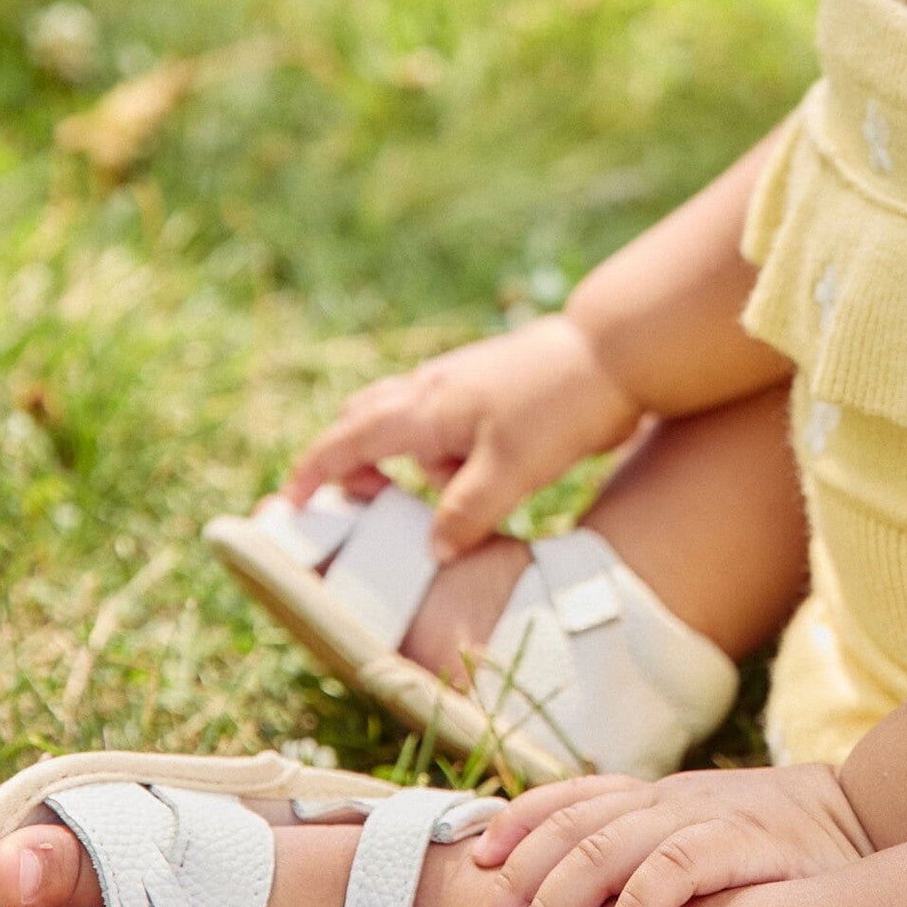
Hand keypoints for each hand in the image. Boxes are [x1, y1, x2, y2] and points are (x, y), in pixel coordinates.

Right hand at [281, 315, 640, 557]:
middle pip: (367, 420)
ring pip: (409, 421)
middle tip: (351, 508)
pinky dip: (442, 451)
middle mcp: (435, 387)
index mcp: (427, 406)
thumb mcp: (513, 471)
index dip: (314, 471)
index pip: (349, 439)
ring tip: (437, 506)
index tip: (289, 504)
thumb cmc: (562, 407)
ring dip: (408, 463)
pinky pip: (445, 421)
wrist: (616, 353)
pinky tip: (475, 477)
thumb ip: (466, 513)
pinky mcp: (489, 385)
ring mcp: (462, 380)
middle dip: (349, 462)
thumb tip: (432, 552)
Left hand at [460, 765, 872, 906]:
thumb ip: (651, 851)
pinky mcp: (745, 845)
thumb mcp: (703, 833)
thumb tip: (585, 901)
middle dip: (520, 887)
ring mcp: (706, 817)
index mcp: (657, 797)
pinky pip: (682, 866)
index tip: (476, 865)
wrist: (862, 815)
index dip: (520, 824)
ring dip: (557, 904)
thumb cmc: (776, 842)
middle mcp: (671, 800)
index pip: (573, 798)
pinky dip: (643, 903)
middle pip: (576, 832)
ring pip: (612, 848)